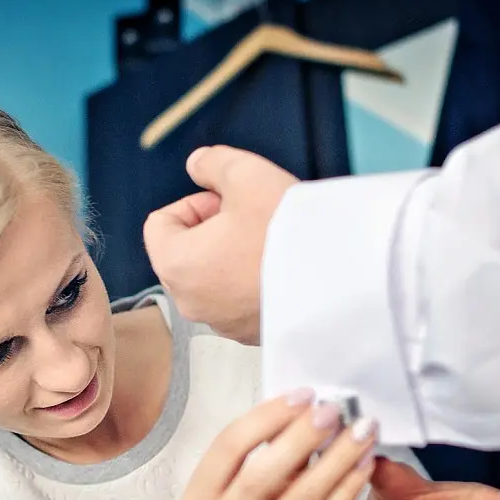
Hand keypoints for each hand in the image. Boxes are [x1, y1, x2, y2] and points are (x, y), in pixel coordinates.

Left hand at [143, 145, 297, 344]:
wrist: (339, 283)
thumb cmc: (285, 230)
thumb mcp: (246, 174)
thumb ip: (211, 163)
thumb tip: (197, 165)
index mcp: (176, 264)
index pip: (160, 224)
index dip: (195, 203)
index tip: (231, 203)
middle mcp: (190, 302)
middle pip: (186, 252)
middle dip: (214, 230)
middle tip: (254, 219)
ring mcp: (221, 324)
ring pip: (213, 278)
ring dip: (233, 257)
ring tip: (272, 244)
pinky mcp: (250, 336)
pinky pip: (239, 302)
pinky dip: (252, 284)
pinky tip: (284, 269)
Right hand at [181, 389, 376, 499]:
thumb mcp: (253, 484)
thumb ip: (271, 449)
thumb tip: (310, 405)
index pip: (228, 447)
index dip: (267, 417)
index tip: (303, 395)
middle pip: (259, 474)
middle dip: (300, 437)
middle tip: (332, 411)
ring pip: (299, 498)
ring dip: (335, 459)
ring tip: (360, 432)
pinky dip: (348, 488)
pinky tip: (365, 464)